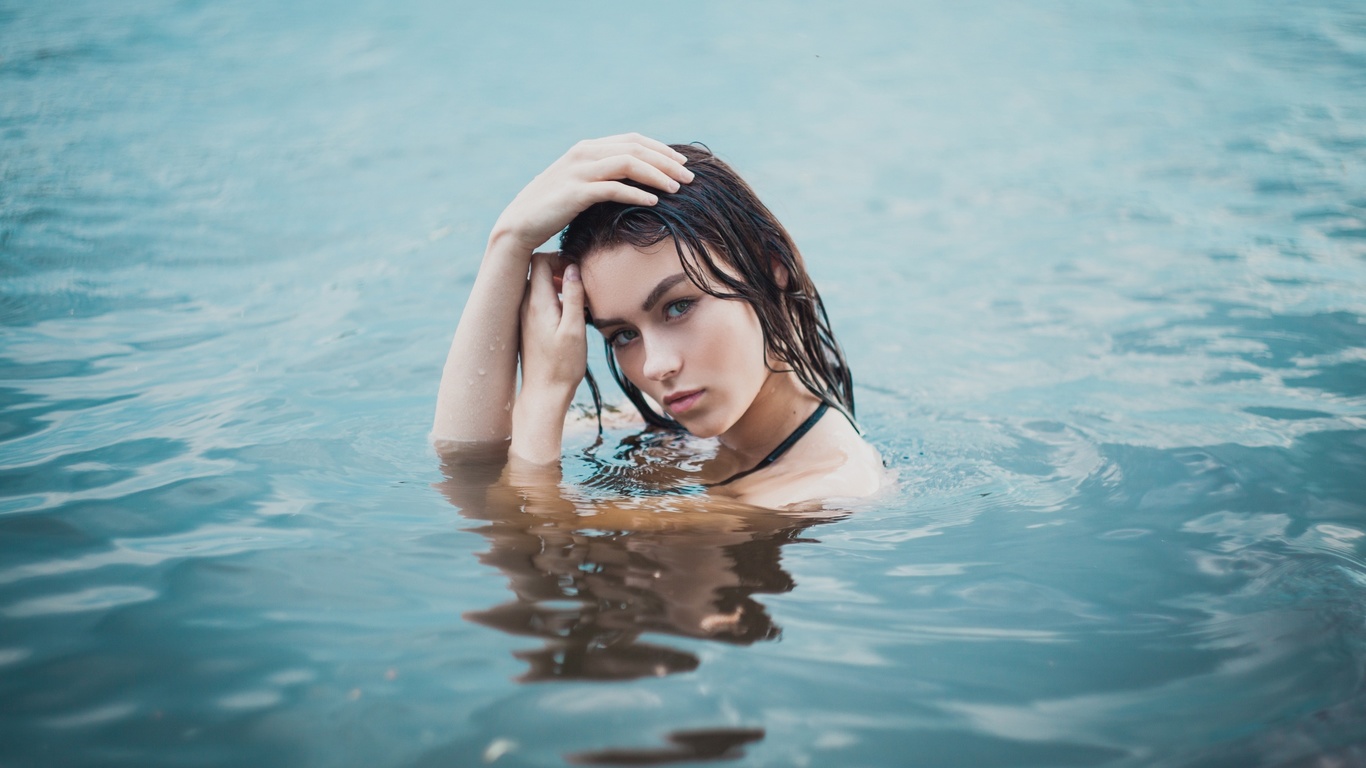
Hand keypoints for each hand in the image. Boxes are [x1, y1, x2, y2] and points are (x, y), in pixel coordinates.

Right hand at [492, 133, 693, 253]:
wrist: (520, 224)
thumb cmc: (553, 209)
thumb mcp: (581, 185)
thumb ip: (603, 175)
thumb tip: (634, 179)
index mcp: (587, 148)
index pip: (633, 140)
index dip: (661, 149)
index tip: (682, 163)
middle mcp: (584, 153)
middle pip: (635, 149)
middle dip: (666, 161)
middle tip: (690, 177)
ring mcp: (578, 171)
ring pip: (628, 164)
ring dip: (657, 175)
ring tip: (678, 189)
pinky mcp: (575, 193)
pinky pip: (613, 188)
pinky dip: (637, 193)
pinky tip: (654, 202)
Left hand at [518, 252, 586, 403]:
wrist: (544, 393)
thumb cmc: (562, 365)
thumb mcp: (574, 328)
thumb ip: (573, 295)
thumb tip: (572, 268)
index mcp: (536, 302)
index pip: (538, 260)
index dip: (558, 257)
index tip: (576, 270)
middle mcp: (525, 306)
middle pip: (536, 269)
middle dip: (558, 268)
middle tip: (578, 282)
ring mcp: (524, 316)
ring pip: (537, 285)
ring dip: (556, 284)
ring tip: (576, 297)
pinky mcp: (527, 326)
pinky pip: (537, 300)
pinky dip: (552, 297)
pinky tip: (567, 313)